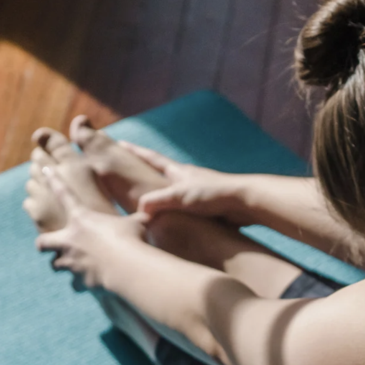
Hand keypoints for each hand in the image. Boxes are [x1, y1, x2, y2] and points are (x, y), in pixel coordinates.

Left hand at [35, 168, 146, 287]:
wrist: (126, 267)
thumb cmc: (131, 239)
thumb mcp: (138, 222)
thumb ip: (138, 219)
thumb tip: (152, 213)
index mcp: (81, 219)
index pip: (64, 194)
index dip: (53, 180)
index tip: (44, 170)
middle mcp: (70, 240)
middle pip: (42, 242)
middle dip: (44, 244)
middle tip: (48, 244)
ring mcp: (71, 262)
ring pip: (55, 266)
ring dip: (62, 265)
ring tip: (73, 266)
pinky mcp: (79, 281)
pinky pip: (76, 285)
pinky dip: (81, 284)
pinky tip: (90, 284)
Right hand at [121, 142, 254, 225]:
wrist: (245, 202)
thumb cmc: (214, 195)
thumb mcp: (180, 196)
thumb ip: (157, 201)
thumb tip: (139, 209)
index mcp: (178, 172)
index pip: (150, 158)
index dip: (134, 151)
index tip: (119, 142)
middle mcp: (185, 179)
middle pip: (158, 173)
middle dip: (142, 170)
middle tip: (126, 168)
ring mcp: (195, 193)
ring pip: (170, 192)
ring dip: (157, 193)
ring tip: (144, 198)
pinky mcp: (204, 208)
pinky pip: (181, 209)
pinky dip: (170, 211)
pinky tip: (167, 221)